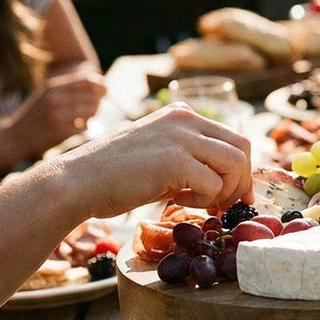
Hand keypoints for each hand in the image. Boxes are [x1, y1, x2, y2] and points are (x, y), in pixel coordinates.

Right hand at [7, 68, 105, 157]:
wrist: (15, 136)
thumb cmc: (37, 115)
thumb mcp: (48, 95)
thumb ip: (70, 88)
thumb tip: (100, 83)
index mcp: (53, 86)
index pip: (87, 81)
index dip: (100, 86)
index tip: (105, 92)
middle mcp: (55, 99)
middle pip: (92, 97)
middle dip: (97, 103)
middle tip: (93, 109)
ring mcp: (58, 115)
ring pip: (91, 112)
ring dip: (92, 116)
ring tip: (83, 118)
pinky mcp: (61, 132)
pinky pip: (85, 127)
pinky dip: (83, 128)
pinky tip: (74, 128)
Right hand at [58, 103, 253, 218]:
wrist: (76, 181)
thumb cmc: (115, 176)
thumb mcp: (160, 155)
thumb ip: (192, 159)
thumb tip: (229, 182)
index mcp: (182, 114)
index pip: (233, 138)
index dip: (241, 171)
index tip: (235, 196)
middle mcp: (185, 119)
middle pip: (243, 147)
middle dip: (241, 181)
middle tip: (224, 205)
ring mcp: (181, 137)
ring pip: (236, 163)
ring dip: (225, 190)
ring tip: (199, 201)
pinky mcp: (174, 160)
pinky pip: (214, 184)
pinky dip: (204, 200)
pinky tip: (177, 200)